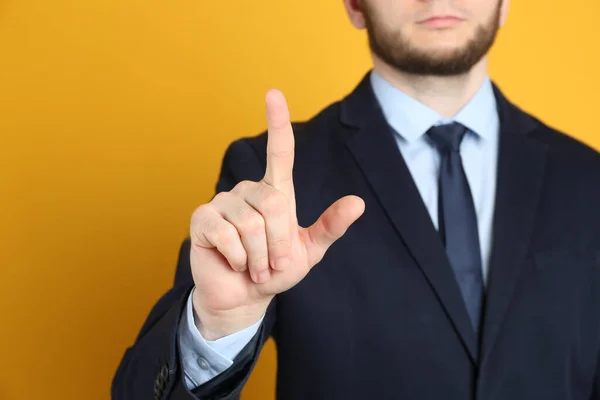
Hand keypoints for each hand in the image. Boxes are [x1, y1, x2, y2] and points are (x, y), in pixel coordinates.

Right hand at [189, 89, 364, 339]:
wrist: (245, 296)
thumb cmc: (276, 270)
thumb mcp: (309, 251)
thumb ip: (330, 227)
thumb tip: (358, 202)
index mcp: (275, 193)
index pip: (278, 152)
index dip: (277, 123)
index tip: (274, 93)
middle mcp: (248, 191)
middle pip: (273, 206)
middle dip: (277, 245)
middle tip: (271, 264)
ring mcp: (223, 202)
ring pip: (249, 225)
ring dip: (257, 257)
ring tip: (252, 266)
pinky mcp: (202, 219)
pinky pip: (225, 234)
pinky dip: (236, 258)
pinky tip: (233, 262)